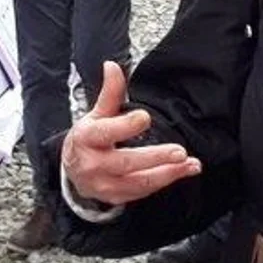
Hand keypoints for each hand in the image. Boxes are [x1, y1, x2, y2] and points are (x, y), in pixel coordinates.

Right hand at [61, 62, 200, 205]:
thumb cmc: (89, 139)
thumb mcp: (96, 114)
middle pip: (126, 162)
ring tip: (190, 164)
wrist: (72, 172)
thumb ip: (110, 93)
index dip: (125, 126)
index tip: (146, 117)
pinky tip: (184, 171)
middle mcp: (93, 164)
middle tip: (179, 151)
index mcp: (87, 139)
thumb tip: (113, 65)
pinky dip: (165, 181)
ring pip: (139, 182)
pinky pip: (143, 191)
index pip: (106, 132)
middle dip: (155, 158)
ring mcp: (104, 184)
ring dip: (168, 173)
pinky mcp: (116, 197)